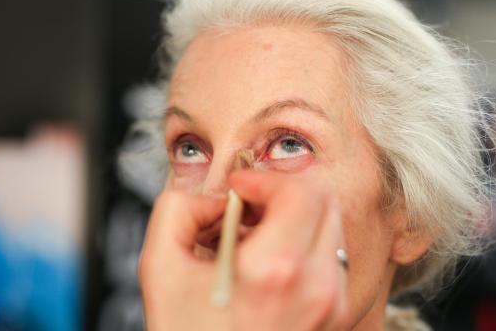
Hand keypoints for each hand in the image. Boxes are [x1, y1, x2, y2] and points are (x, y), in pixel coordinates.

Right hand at [139, 169, 349, 330]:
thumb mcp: (160, 266)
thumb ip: (179, 209)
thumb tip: (212, 198)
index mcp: (274, 269)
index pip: (299, 190)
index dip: (262, 178)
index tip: (238, 189)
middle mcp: (315, 286)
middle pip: (324, 201)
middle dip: (282, 193)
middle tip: (248, 208)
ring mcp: (332, 305)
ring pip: (331, 228)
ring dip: (295, 219)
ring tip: (256, 239)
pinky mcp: (335, 318)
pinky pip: (331, 260)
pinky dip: (304, 248)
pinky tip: (270, 266)